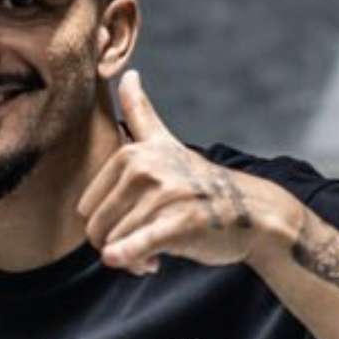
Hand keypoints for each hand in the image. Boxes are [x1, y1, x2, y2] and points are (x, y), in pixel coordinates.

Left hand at [78, 70, 287, 274]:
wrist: (251, 210)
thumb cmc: (199, 183)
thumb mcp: (165, 143)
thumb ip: (140, 113)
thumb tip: (127, 73)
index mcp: (131, 154)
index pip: (87, 207)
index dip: (106, 225)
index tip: (133, 224)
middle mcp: (144, 170)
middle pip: (97, 228)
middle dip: (115, 244)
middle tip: (144, 243)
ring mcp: (162, 196)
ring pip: (115, 244)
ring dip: (133, 260)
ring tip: (157, 253)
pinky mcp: (178, 224)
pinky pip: (136, 247)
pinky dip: (129, 259)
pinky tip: (147, 265)